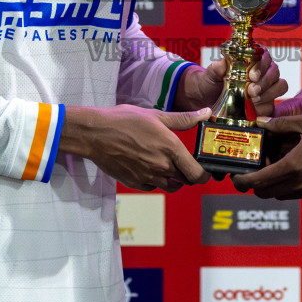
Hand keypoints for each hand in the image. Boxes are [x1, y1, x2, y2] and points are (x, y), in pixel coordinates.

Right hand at [61, 105, 211, 191]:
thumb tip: (206, 113)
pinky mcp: (135, 183)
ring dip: (172, 179)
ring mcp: (148, 177)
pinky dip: (155, 181)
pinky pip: (152, 187)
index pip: (197, 174)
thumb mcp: (156, 115)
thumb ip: (184, 119)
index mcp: (171, 148)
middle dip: (187, 173)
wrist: (96, 134)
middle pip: (185, 180)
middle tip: (183, 162)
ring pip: (170, 186)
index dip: (204, 175)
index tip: (204, 171)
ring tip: (166, 164)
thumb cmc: (124, 121)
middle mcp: (162, 166)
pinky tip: (148, 167)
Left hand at [183, 46, 288, 116]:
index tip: (252, 74)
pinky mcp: (266, 104)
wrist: (207, 101)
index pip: (264, 55)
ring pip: (280, 86)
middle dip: (265, 80)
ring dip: (269, 92)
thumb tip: (221, 63)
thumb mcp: (210, 74)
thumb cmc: (211, 82)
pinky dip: (266, 107)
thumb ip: (215, 68)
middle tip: (252, 90)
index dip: (262, 64)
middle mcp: (262, 72)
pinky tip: (255, 110)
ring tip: (253, 99)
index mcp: (251, 59)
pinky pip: (273, 104)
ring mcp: (266, 88)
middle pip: (274, 71)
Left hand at [230, 114, 301, 198]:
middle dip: (255, 185)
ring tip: (273, 167)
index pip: (259, 182)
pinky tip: (292, 170)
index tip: (235, 177)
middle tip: (252, 171)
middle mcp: (299, 184)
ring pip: (281, 196)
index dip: (243, 182)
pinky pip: (296, 194)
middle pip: (266, 193)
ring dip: (271, 186)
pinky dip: (287, 187)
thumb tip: (262, 122)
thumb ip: (282, 124)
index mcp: (293, 166)